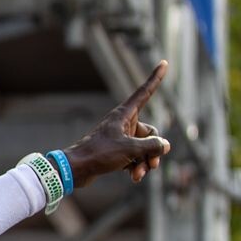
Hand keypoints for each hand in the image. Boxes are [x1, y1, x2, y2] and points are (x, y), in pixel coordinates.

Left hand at [62, 61, 170, 187]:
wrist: (75, 169)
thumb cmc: (99, 154)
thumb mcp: (130, 149)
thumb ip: (151, 146)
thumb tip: (165, 145)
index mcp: (124, 114)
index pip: (145, 92)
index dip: (155, 78)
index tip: (164, 62)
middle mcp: (123, 123)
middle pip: (151, 132)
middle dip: (154, 150)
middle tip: (153, 165)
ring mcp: (120, 138)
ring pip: (143, 148)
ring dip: (145, 162)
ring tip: (140, 174)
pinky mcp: (115, 151)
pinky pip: (134, 157)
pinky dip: (136, 166)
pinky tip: (133, 177)